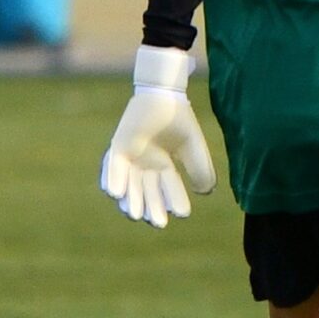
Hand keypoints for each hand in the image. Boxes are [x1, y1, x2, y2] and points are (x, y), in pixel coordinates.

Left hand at [99, 46, 216, 227]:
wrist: (163, 94)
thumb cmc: (178, 119)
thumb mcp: (193, 147)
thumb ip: (201, 168)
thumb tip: (206, 193)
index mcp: (164, 167)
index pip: (170, 189)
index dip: (176, 201)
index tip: (183, 214)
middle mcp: (146, 166)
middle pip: (148, 192)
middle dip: (152, 208)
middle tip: (157, 223)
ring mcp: (130, 158)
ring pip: (129, 185)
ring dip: (131, 200)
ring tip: (134, 216)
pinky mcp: (118, 146)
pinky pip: (113, 166)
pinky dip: (113, 179)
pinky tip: (114, 193)